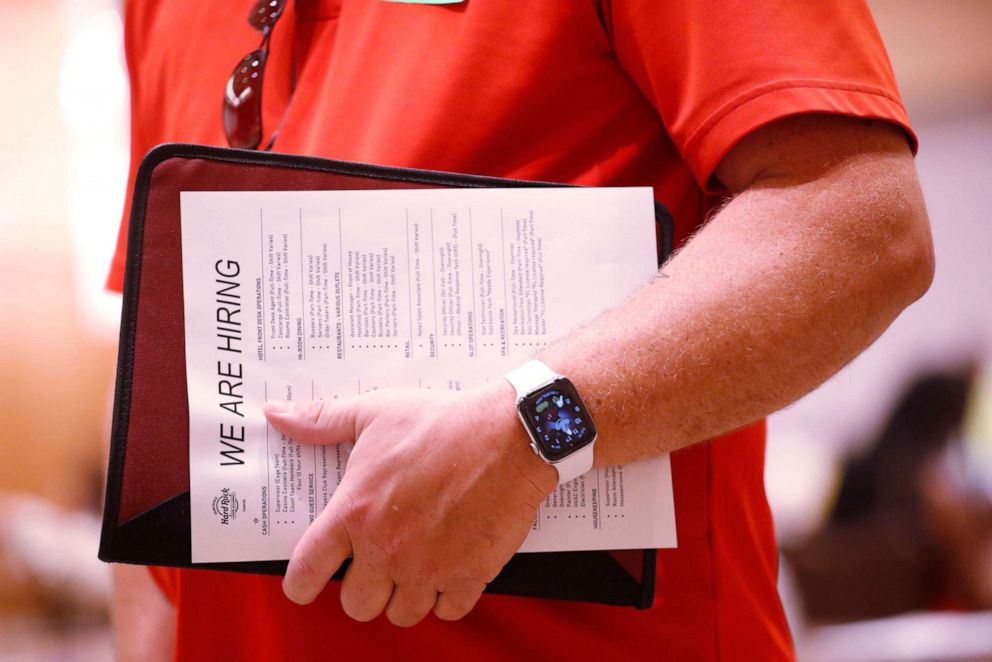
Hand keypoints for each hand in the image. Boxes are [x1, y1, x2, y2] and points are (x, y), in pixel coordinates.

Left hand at [264, 380, 556, 625]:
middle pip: (356, 604)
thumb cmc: (443, 422)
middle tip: (375, 564)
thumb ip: (322, 419)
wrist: (509, 433)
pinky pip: (448, 610)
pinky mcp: (469, 574)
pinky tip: (448, 570)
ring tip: (413, 566)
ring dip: (404, 595)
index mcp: (355, 512)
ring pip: (401, 613)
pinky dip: (447, 597)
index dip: (299, 584)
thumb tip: (279, 415)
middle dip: (361, 588)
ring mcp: (429, 568)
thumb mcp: (375, 412)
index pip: (306, 572)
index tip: (305, 582)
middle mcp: (387, 549)